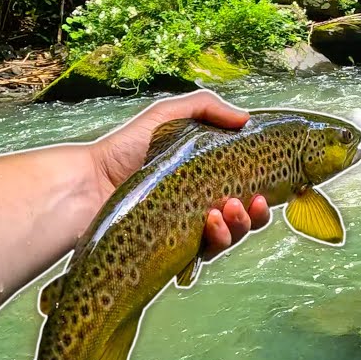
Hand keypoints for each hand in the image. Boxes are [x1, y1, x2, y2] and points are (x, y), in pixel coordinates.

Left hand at [87, 90, 271, 259]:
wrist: (89, 183)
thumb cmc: (124, 148)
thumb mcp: (167, 115)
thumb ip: (207, 107)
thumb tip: (246, 118)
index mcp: (207, 177)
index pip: (246, 187)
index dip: (263, 189)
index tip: (271, 185)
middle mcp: (203, 204)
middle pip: (246, 216)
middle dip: (257, 212)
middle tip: (251, 200)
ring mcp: (191, 229)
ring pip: (233, 235)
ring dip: (241, 224)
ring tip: (229, 208)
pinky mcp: (177, 249)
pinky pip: (210, 251)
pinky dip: (219, 238)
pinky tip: (212, 222)